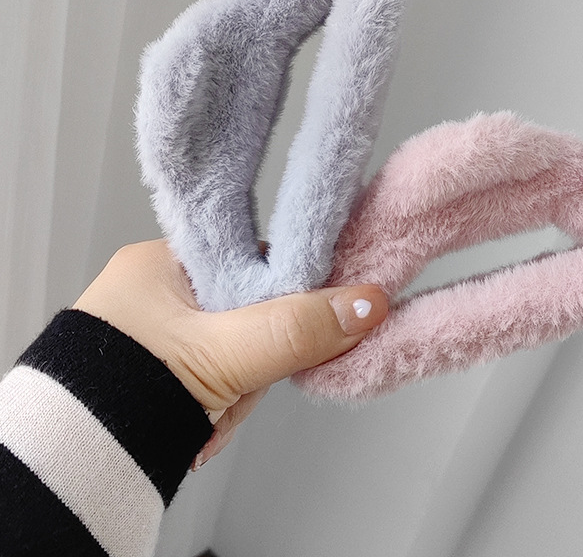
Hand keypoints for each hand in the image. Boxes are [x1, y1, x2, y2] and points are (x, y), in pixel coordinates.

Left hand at [72, 240, 386, 466]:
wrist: (76, 466)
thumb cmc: (125, 392)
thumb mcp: (223, 353)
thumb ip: (295, 327)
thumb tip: (365, 303)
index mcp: (163, 263)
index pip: (252, 255)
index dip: (285, 285)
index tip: (314, 308)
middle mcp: (160, 291)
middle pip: (252, 309)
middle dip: (257, 355)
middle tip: (244, 378)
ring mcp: (160, 333)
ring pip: (242, 348)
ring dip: (241, 387)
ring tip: (213, 412)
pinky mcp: (165, 369)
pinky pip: (222, 375)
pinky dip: (223, 402)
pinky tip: (206, 421)